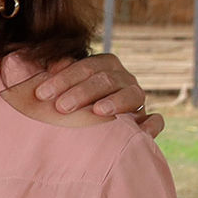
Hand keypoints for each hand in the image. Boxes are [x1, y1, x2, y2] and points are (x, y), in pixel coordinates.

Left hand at [31, 55, 163, 138]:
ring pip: (132, 95)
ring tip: (97, 112)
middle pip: (106, 80)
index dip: (63, 79)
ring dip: (115, 102)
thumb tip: (53, 66)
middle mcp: (123, 78)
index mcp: (104, 65)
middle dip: (82, 92)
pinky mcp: (147, 120)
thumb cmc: (74, 103)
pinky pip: (156, 120)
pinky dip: (152, 125)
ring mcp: (137, 98)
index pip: (85, 67)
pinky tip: (141, 132)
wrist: (97, 125)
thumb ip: (60, 75)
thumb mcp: (65, 87)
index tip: (42, 94)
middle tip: (61, 107)